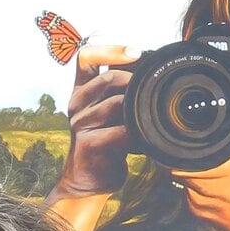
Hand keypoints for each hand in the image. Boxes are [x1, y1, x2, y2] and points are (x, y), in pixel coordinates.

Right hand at [50, 43, 137, 200]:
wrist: (88, 180)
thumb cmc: (106, 143)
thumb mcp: (111, 113)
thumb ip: (122, 92)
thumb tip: (153, 70)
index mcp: (80, 91)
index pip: (86, 57)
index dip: (111, 50)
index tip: (136, 53)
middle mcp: (76, 104)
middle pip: (107, 79)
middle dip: (134, 82)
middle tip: (151, 91)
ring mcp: (79, 124)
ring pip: (116, 104)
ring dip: (137, 111)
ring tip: (148, 120)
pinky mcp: (88, 144)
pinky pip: (120, 131)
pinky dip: (137, 134)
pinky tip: (143, 139)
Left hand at [170, 86, 229, 230]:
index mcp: (225, 166)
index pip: (182, 148)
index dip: (179, 136)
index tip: (186, 127)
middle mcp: (206, 185)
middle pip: (176, 159)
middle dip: (185, 149)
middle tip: (199, 142)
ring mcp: (198, 202)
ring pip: (180, 175)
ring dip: (191, 165)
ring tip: (212, 161)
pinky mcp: (197, 213)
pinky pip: (186, 191)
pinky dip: (195, 183)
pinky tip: (216, 182)